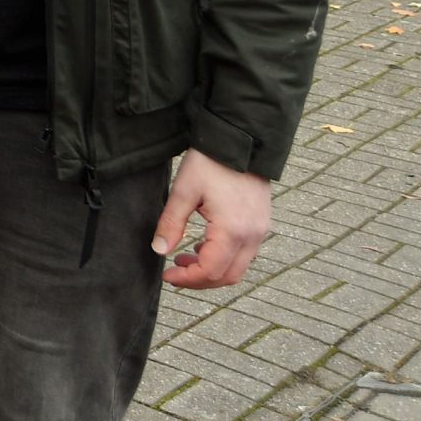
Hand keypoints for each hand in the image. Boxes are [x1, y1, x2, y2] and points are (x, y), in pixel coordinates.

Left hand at [153, 148, 270, 287]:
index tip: (167, 276)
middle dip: (199, 280)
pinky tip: (203, 246)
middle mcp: (252, 236)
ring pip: (238, 268)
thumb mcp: (183, 190)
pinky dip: (224, 258)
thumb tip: (159, 250)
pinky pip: (245, 254)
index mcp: (232, 230)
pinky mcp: (261, 224)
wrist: (240, 140)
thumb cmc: (210, 162)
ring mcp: (260, 231)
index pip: (210, 271)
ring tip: (184, 258)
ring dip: (212, 270)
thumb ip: (171, 223)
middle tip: (174, 272)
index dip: (187, 279)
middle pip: (227, 277)